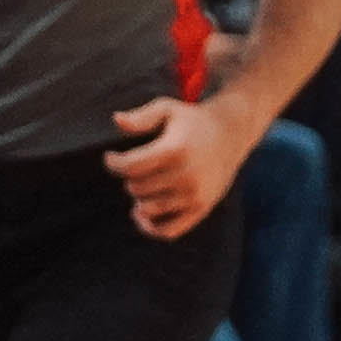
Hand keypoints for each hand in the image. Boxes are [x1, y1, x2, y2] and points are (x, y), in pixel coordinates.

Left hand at [107, 91, 253, 237]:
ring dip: (139, 198)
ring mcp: (194, 195)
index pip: (130, 167)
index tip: (111, 157)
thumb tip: (116, 121)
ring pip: (147, 209)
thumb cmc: (191, 120)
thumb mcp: (167, 109)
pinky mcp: (201, 208)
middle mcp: (186, 175)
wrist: (230, 134)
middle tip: (137, 166)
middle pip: (136, 188)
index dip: (113, 163)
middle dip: (130, 177)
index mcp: (175, 150)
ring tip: (144, 182)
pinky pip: (168, 231)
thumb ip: (140, 117)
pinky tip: (141, 214)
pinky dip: (150, 228)